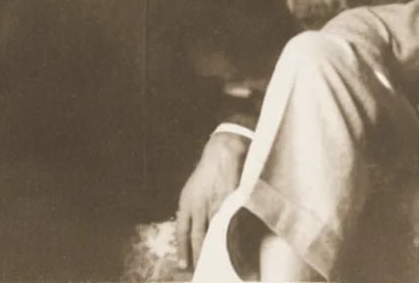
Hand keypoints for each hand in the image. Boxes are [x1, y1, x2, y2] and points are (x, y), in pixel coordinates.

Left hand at [176, 131, 247, 270]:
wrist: (223, 149)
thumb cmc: (208, 170)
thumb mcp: (193, 188)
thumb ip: (192, 209)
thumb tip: (194, 232)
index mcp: (186, 202)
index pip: (182, 232)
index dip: (182, 250)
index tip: (183, 265)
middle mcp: (199, 204)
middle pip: (198, 238)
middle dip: (200, 256)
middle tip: (202, 271)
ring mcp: (215, 203)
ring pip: (215, 234)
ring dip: (217, 251)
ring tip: (221, 265)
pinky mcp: (231, 201)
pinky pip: (231, 225)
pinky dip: (233, 240)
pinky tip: (235, 250)